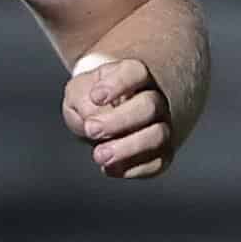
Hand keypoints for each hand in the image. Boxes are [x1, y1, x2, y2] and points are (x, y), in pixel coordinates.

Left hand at [63, 55, 175, 180]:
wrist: (104, 119)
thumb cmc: (91, 101)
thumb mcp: (78, 91)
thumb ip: (80, 97)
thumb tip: (92, 115)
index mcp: (135, 76)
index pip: (136, 73)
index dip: (118, 84)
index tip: (95, 96)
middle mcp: (155, 100)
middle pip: (149, 106)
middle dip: (119, 120)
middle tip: (91, 129)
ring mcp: (162, 126)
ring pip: (158, 136)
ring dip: (128, 148)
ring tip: (99, 156)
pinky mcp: (161, 154)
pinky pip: (158, 162)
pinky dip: (134, 168)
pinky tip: (109, 169)